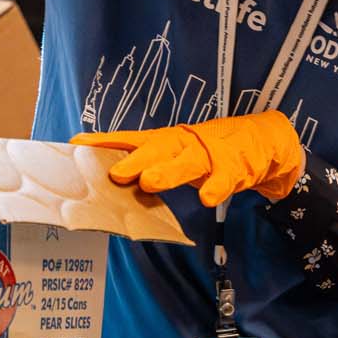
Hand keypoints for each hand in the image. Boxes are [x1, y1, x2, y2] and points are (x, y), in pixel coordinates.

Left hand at [71, 110, 304, 205]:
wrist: (261, 140)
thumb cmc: (206, 150)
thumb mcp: (172, 152)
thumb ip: (144, 163)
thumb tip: (105, 178)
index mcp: (164, 140)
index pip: (128, 139)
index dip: (103, 142)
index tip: (76, 146)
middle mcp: (182, 143)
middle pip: (154, 148)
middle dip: (133, 159)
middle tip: (115, 172)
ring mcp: (208, 154)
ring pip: (185, 161)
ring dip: (167, 171)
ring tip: (150, 182)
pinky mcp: (234, 167)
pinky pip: (223, 179)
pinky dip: (215, 187)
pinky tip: (207, 198)